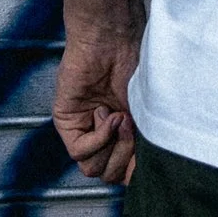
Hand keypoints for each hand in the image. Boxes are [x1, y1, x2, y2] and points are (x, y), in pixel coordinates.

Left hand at [54, 28, 139, 186]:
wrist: (114, 41)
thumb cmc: (136, 66)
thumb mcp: (150, 114)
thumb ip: (146, 148)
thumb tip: (144, 175)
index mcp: (125, 134)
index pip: (126, 174)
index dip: (136, 171)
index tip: (147, 159)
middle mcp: (105, 136)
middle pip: (112, 175)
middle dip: (126, 155)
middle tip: (133, 126)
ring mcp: (85, 130)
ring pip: (94, 169)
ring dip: (112, 146)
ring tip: (119, 117)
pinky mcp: (67, 123)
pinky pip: (79, 152)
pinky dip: (98, 137)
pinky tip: (105, 113)